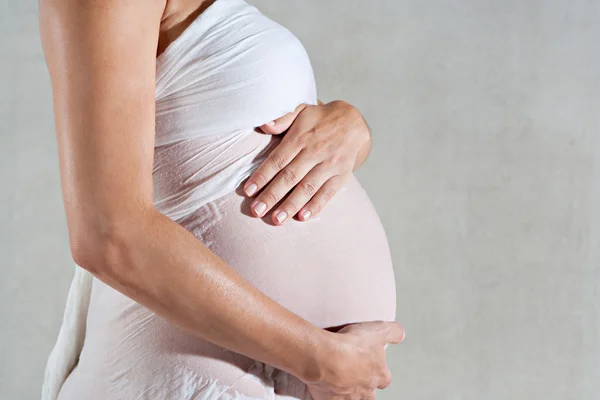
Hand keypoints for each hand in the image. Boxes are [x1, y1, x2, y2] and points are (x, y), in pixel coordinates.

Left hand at [243, 100, 370, 224]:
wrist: (353, 121)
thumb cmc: (318, 119)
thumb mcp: (301, 110)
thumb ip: (282, 118)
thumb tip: (264, 125)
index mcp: (301, 137)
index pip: (278, 159)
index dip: (262, 176)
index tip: (248, 191)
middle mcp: (315, 152)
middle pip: (290, 177)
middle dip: (272, 195)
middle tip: (257, 211)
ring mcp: (329, 164)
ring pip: (308, 187)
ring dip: (291, 205)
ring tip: (277, 220)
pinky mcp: (342, 174)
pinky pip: (328, 192)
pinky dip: (316, 205)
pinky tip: (303, 217)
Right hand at [304, 321, 404, 399]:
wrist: (325, 357)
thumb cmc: (350, 346)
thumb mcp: (378, 330)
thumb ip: (393, 332)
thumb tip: (400, 334)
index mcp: (378, 375)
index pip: (385, 379)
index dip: (379, 372)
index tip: (373, 365)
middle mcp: (365, 389)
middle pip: (369, 394)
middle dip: (365, 386)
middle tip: (356, 374)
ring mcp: (347, 396)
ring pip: (351, 398)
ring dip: (348, 391)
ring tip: (340, 380)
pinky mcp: (329, 399)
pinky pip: (330, 399)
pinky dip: (329, 393)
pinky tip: (325, 383)